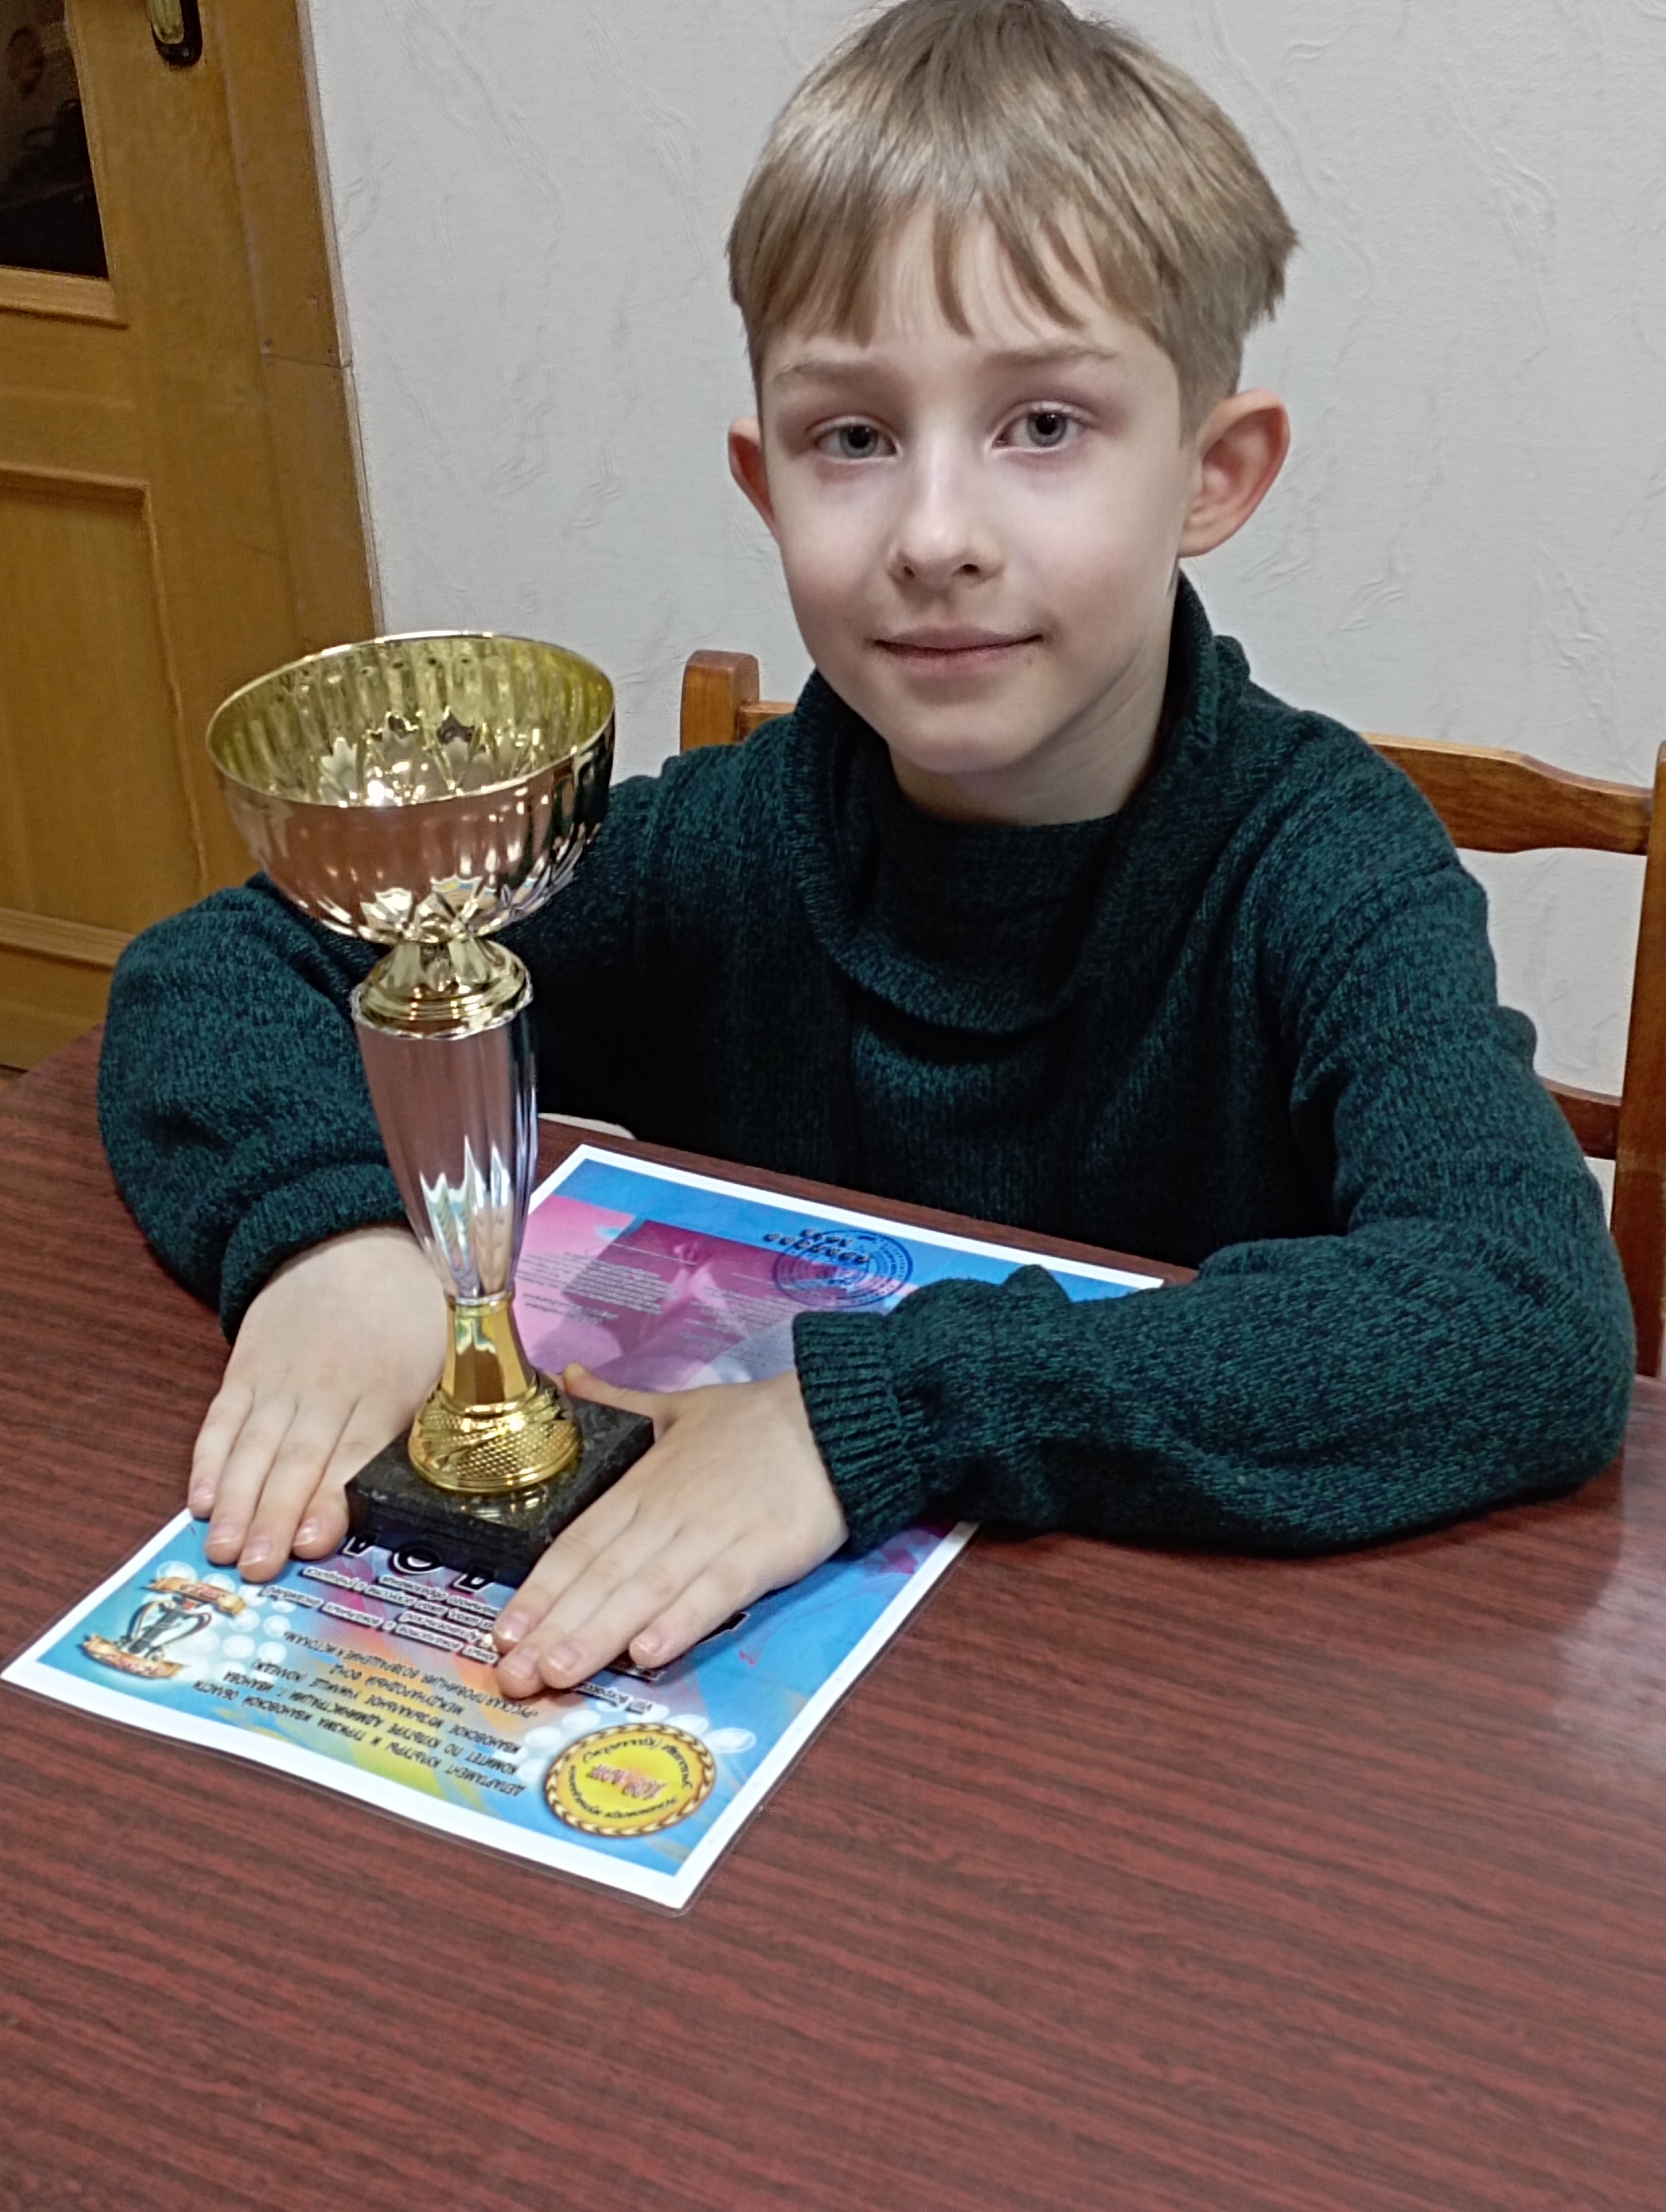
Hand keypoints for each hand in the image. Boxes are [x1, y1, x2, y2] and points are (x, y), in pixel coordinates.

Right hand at [192, 1227, 446, 1580]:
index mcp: (385, 1388)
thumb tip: (459, 1485)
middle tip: (256, 1567)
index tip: (314, 1540)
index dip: (332, 1498)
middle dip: (275, 1516)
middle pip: (297, 1458)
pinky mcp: (244, 1369)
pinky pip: (222, 1419)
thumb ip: (439, 1421)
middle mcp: (327, 1387)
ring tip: (222, 1549)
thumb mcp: (444, 1359)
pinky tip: (200, 1500)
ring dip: (237, 1500)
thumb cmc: (410, 1310)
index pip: (355, 1452)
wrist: (348, 1242)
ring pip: (254, 1445)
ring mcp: (279, 1379)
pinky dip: (208, 1459)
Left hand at [492, 1364, 845, 1696]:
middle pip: (600, 1576)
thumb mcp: (676, 1404)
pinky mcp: (760, 1553)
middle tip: (513, 1674)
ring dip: (598, 1633)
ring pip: (644, 1590)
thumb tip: (566, 1375)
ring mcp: (712, 1534)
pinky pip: (713, 1593)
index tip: (504, 1631)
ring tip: (559, 1673)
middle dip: (553, 1628)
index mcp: (643, 1484)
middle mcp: (667, 1512)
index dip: (539, 1590)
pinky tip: (648, 1654)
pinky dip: (680, 1622)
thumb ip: (617, 1401)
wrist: (833, 1418)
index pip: (578, 1543)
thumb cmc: (755, 1421)